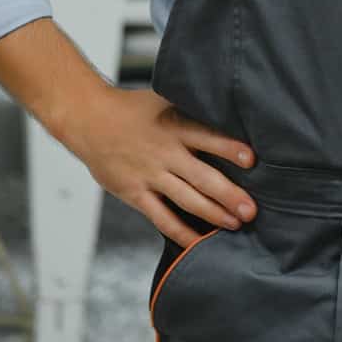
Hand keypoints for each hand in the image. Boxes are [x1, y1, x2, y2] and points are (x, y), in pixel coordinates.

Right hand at [59, 85, 256, 246]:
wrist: (89, 120)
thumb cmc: (132, 110)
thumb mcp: (164, 100)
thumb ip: (192, 113)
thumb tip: (230, 115)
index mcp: (174, 126)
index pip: (207, 137)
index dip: (229, 148)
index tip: (252, 160)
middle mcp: (165, 152)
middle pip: (202, 176)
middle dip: (229, 195)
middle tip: (251, 210)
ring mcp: (150, 175)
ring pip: (186, 199)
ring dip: (213, 214)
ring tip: (236, 224)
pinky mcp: (135, 193)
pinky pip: (161, 217)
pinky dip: (180, 232)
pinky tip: (198, 241)